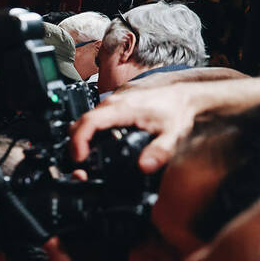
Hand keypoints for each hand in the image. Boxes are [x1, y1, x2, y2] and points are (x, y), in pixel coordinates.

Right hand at [69, 84, 198, 171]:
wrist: (185, 94)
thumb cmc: (178, 110)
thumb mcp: (173, 134)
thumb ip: (159, 152)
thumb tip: (145, 166)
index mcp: (123, 108)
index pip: (88, 122)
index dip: (78, 142)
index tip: (80, 157)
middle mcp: (113, 102)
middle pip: (81, 122)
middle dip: (76, 143)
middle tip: (82, 162)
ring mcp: (112, 101)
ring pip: (86, 119)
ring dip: (82, 137)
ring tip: (88, 155)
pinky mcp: (114, 104)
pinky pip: (95, 117)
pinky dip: (91, 131)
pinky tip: (100, 144)